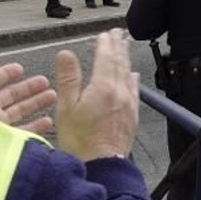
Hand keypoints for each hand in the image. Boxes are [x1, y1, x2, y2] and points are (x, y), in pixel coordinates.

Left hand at [0, 39, 57, 133]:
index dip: (6, 73)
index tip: (20, 68)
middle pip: (10, 95)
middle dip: (28, 88)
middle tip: (45, 81)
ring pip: (19, 111)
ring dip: (36, 103)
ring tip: (52, 96)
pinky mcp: (3, 139)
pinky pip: (23, 132)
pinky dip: (36, 126)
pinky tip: (47, 121)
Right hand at [54, 29, 139, 162]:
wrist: (102, 166)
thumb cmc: (80, 141)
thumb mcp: (66, 108)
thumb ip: (68, 79)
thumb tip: (66, 53)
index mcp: (103, 87)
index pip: (106, 58)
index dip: (105, 44)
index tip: (105, 34)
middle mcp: (120, 93)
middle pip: (120, 63)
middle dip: (118, 46)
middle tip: (119, 33)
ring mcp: (128, 104)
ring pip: (128, 74)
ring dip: (126, 59)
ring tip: (125, 47)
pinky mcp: (132, 116)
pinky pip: (134, 91)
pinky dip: (133, 79)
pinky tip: (133, 76)